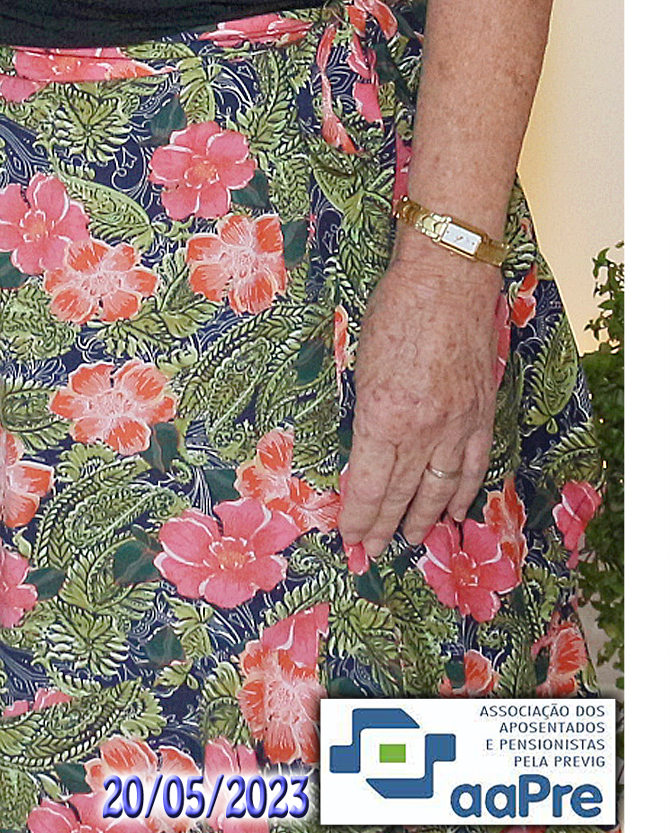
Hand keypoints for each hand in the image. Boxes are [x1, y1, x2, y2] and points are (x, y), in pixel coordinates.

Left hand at [336, 245, 501, 560]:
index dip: (359, 517)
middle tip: (371, 551)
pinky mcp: (480, 414)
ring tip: (410, 541)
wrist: (448, 280)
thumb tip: (363, 447)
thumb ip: (365, 411)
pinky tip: (453, 512)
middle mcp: (423, 429)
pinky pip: (473, 466)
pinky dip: (463, 493)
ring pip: (439, 488)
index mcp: (384, 415)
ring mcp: (457, 425)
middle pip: (401, 493)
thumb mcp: (361, 361)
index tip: (351, 538)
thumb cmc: (394, 310)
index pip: (369, 484)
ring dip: (423, 518)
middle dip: (384, 526)